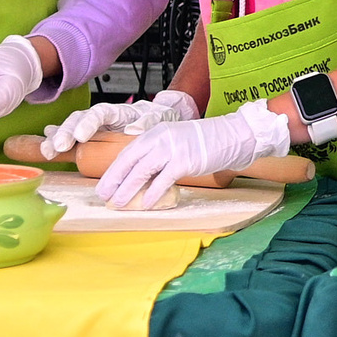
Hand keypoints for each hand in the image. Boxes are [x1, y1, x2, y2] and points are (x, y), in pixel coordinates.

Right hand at [40, 89, 197, 157]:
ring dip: (57, 139)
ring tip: (48, 151)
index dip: (88, 123)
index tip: (80, 135)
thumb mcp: (158, 118)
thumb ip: (148, 121)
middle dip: (66, 132)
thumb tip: (135, 128)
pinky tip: (46, 148)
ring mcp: (92, 127)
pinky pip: (69, 137)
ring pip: (69, 127)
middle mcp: (101, 117)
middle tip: (59, 147)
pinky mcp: (88, 137)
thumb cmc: (156, 119)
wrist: (156, 121)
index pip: (100, 113)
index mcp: (118, 111)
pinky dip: (56, 141)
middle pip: (79, 119)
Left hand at [96, 101, 289, 209]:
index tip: (104, 186)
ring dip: (128, 189)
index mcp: (155, 133)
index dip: (113, 171)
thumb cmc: (205, 142)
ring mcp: (173, 149)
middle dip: (114, 181)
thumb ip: (158, 154)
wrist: (232, 136)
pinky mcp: (185, 160)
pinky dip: (153, 193)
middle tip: (105, 197)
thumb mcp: (175, 141)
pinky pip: (164, 179)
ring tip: (119, 203)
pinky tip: (147, 203)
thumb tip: (140, 177)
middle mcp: (160, 138)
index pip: (127, 153)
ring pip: (142, 171)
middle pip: (130, 162)